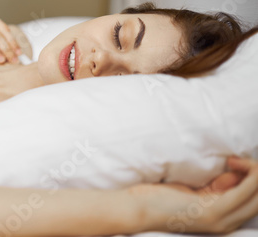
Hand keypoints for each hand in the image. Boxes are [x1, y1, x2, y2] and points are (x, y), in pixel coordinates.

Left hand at [132, 157, 257, 233]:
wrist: (137, 209)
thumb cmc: (159, 197)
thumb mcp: (193, 191)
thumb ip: (214, 186)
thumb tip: (232, 172)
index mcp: (222, 218)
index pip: (254, 200)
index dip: (252, 178)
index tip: (233, 161)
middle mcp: (226, 223)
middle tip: (238, 159)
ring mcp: (221, 220)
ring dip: (255, 172)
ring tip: (236, 160)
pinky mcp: (212, 212)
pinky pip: (244, 192)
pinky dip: (249, 175)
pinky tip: (236, 163)